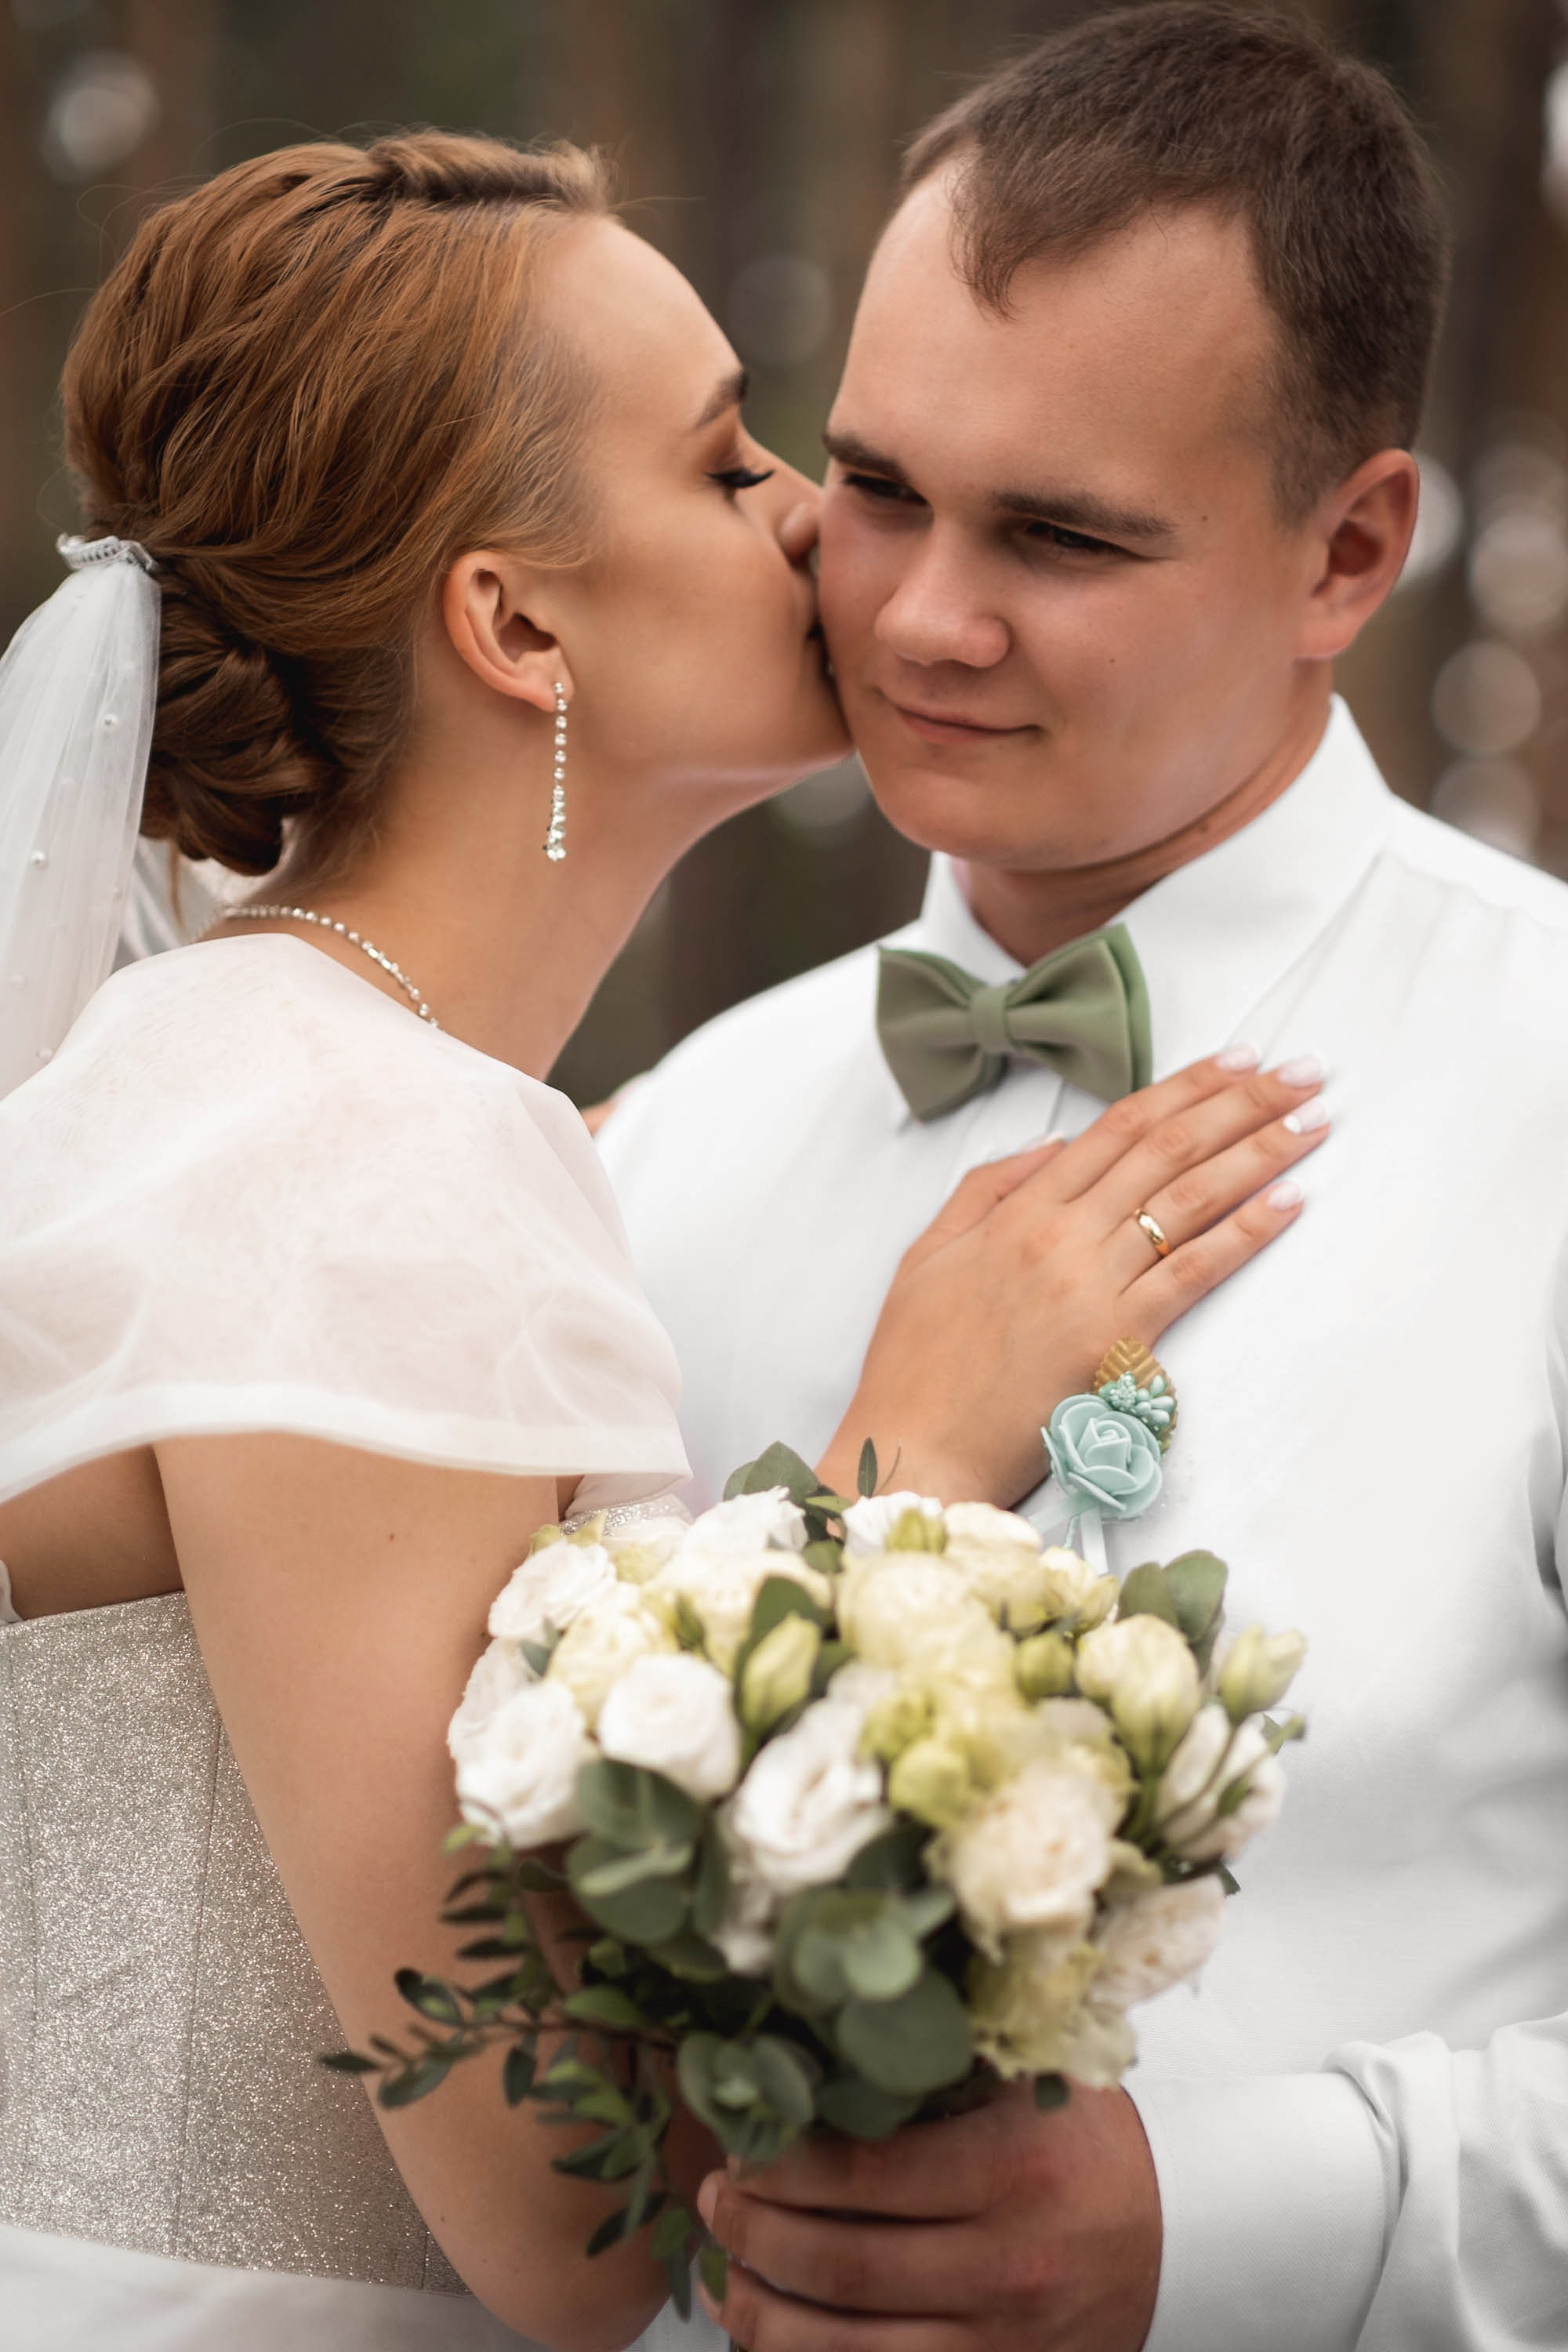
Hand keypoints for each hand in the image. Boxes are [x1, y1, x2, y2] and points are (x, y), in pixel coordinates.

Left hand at [696, 2078, 1160, 2350]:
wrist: (1187, 2233)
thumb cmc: (1086, 2143)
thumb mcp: (1025, 2087)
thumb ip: (934, 2072)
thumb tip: (805, 2053)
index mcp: (1009, 2170)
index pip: (858, 2176)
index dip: (778, 2166)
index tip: (741, 2143)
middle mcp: (1006, 2265)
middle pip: (838, 2265)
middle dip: (753, 2233)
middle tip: (715, 2198)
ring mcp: (1003, 2342)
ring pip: (845, 2349)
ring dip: (763, 2313)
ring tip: (725, 2271)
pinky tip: (768, 2334)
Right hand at [819, 1050, 1326, 1503]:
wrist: (915, 1448)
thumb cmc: (914, 1362)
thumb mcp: (928, 1253)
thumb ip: (988, 1188)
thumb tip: (1058, 1144)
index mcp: (1018, 1211)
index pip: (1118, 1127)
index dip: (1186, 1086)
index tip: (1239, 1059)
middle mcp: (1060, 1236)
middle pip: (1168, 1148)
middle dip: (1243, 1103)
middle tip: (1302, 1073)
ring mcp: (1091, 1287)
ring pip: (1191, 1199)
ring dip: (1260, 1153)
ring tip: (1312, 1122)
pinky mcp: (1117, 1342)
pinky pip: (1195, 1273)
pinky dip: (1246, 1233)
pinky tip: (1288, 1202)